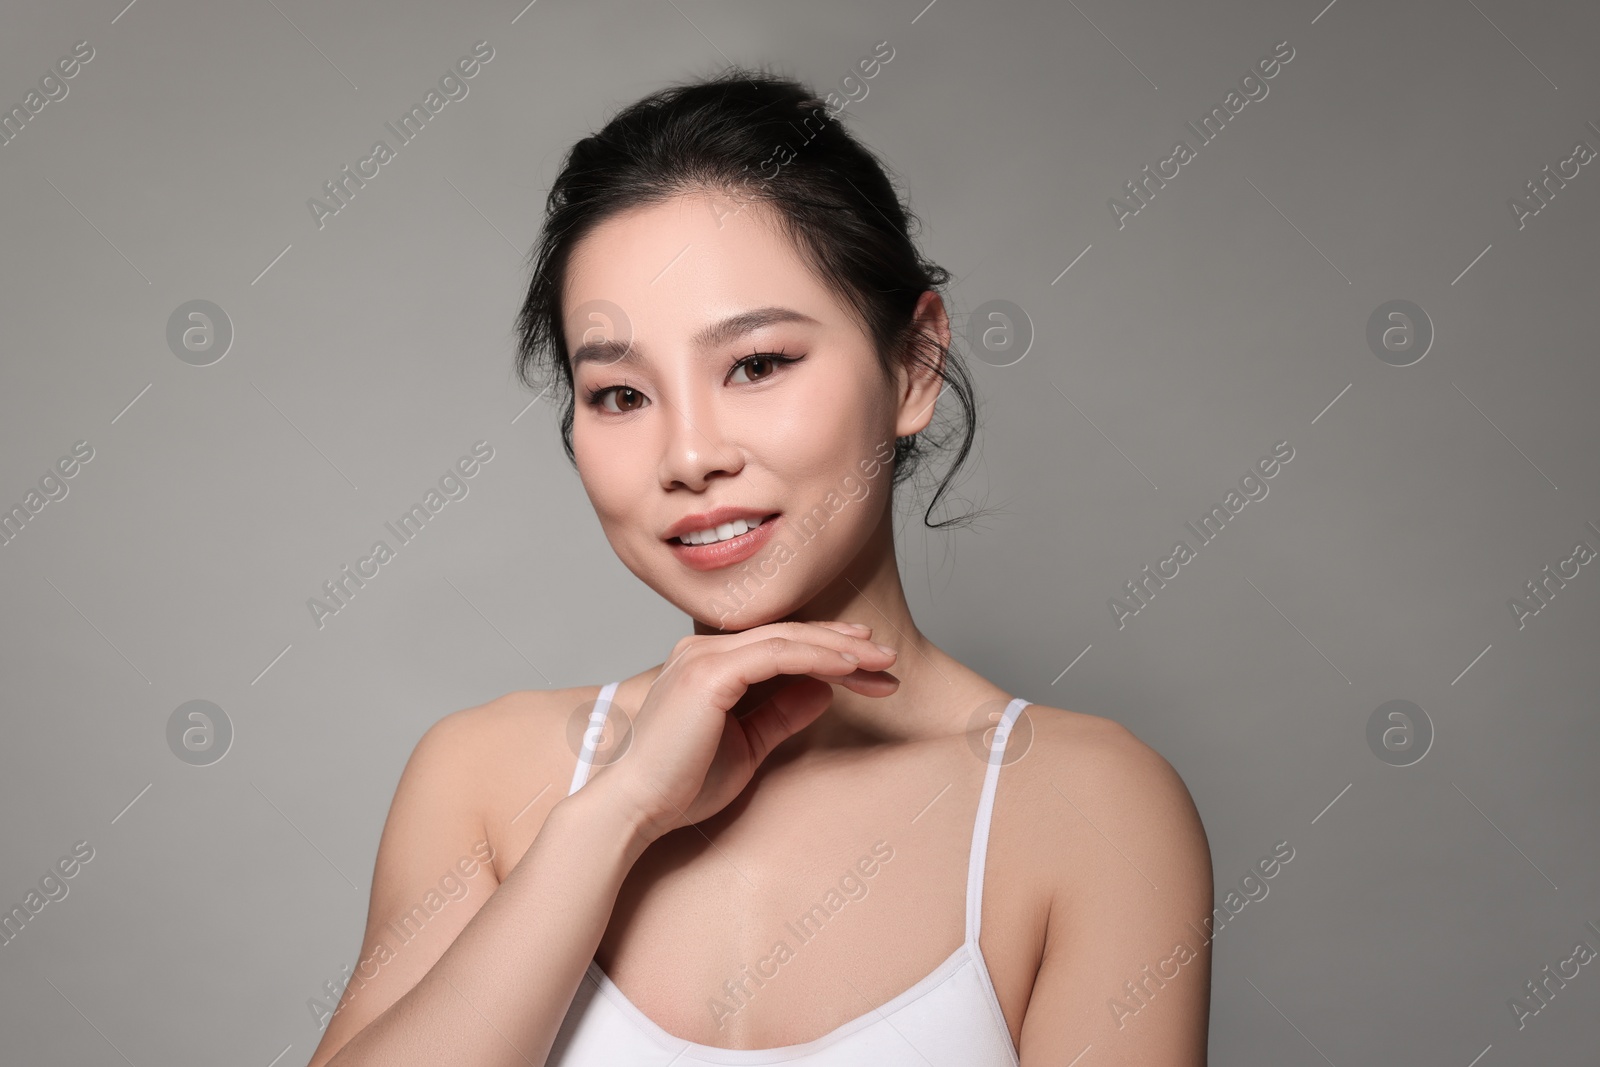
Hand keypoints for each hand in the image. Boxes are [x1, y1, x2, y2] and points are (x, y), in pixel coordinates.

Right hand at [592, 620, 898, 841]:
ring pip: (787, 639)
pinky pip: (776, 656)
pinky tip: (848, 668)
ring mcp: (703, 657)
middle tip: (888, 657)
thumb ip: (782, 713)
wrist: (636, 808)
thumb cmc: (681, 784)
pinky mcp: (709, 674)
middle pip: (788, 635)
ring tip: (881, 662)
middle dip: (843, 644)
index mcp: (707, 662)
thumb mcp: (747, 744)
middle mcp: (702, 649)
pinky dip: (817, 658)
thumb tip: (823, 690)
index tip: (867, 662)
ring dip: (840, 649)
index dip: (827, 649)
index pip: (779, 644)